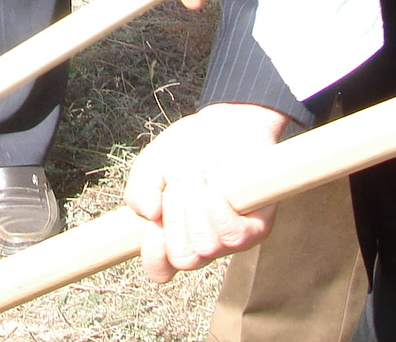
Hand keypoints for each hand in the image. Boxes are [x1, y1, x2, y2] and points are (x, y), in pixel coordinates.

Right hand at [125, 102, 287, 279]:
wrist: (224, 125)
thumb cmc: (186, 150)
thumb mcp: (152, 164)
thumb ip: (139, 188)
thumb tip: (147, 214)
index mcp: (173, 235)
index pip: (160, 270)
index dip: (153, 256)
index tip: (152, 226)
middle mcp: (201, 244)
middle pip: (184, 259)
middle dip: (175, 219)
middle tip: (177, 187)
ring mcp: (229, 239)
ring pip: (206, 246)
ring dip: (195, 208)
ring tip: (197, 180)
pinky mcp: (255, 228)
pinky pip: (233, 235)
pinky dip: (217, 210)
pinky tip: (213, 189)